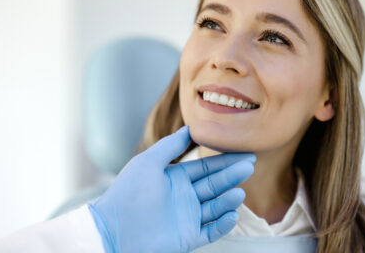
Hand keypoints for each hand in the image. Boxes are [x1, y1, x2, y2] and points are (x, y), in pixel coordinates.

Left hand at [88, 125, 255, 252]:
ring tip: (239, 192)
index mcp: (174, 178)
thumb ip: (170, 146)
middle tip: (250, 165)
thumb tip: (190, 127)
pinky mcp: (187, 238)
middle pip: (214, 184)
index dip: (223, 160)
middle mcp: (183, 197)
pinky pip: (210, 231)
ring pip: (215, 207)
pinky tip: (232, 215)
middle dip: (231, 175)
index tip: (243, 152)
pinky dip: (222, 225)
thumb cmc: (128, 193)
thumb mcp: (148, 162)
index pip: (205, 167)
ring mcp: (186, 218)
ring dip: (228, 200)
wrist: (114, 230)